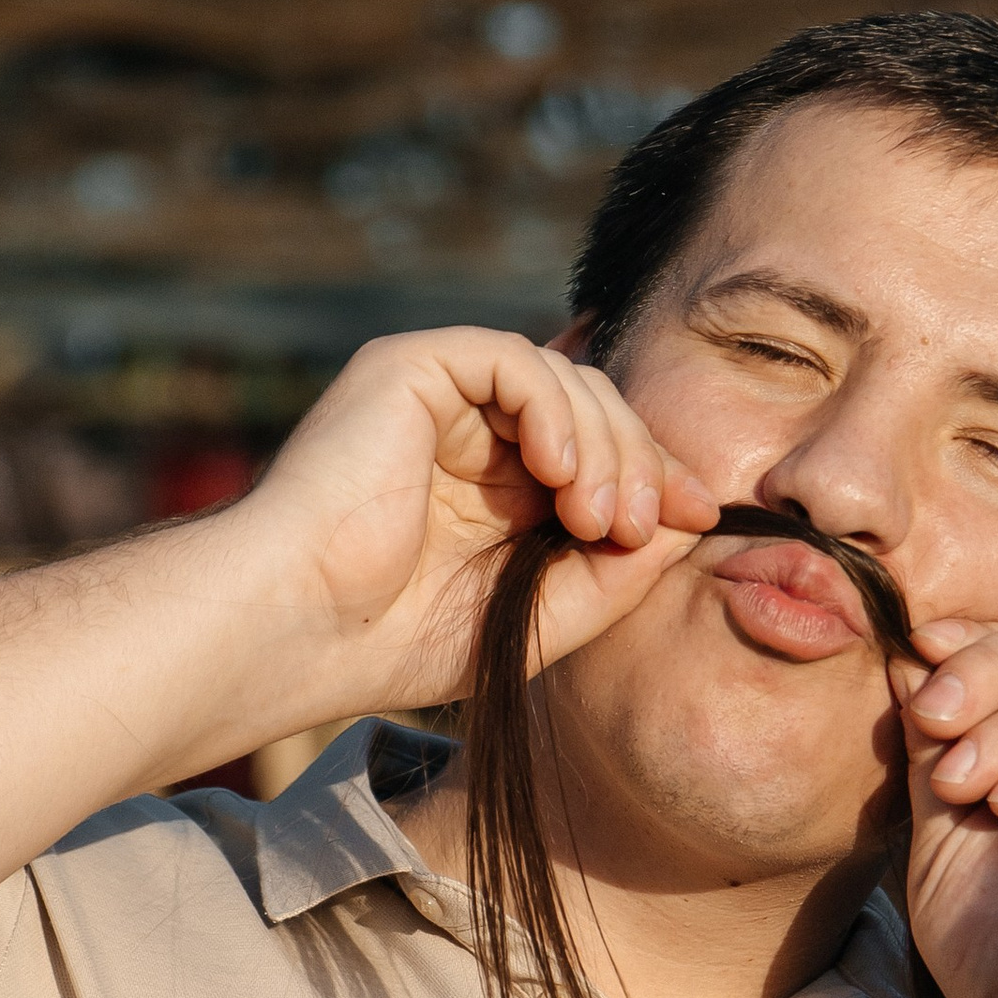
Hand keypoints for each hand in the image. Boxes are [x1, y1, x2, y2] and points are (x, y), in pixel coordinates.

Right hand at [226, 327, 721, 721]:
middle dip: (638, 461)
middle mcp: (468, 431)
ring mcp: (437, 394)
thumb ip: (614, 570)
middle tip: (637, 527)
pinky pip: (510, 358)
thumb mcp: (539, 614)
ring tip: (597, 517)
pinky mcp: (408, 366)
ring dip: (603, 445)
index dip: (656, 473)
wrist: (298, 629)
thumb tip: (685, 518)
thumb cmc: (394, 639)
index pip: (600, 448)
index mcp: (494, 486)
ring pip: (563, 379)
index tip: (699, 516)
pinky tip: (557, 471)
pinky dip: (552, 407)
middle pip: (594, 406)